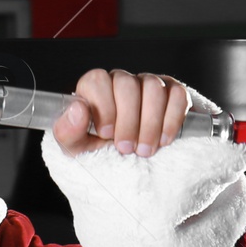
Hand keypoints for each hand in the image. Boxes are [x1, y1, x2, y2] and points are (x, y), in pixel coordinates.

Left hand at [51, 68, 189, 158]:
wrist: (133, 166)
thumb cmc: (101, 153)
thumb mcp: (78, 149)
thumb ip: (68, 131)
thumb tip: (78, 108)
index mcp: (95, 90)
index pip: (97, 80)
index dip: (103, 106)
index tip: (106, 133)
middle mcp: (121, 82)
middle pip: (126, 84)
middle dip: (128, 121)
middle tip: (127, 148)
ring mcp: (149, 83)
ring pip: (153, 88)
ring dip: (150, 123)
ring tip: (145, 149)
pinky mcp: (174, 92)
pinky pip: (177, 95)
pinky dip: (171, 119)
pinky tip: (164, 139)